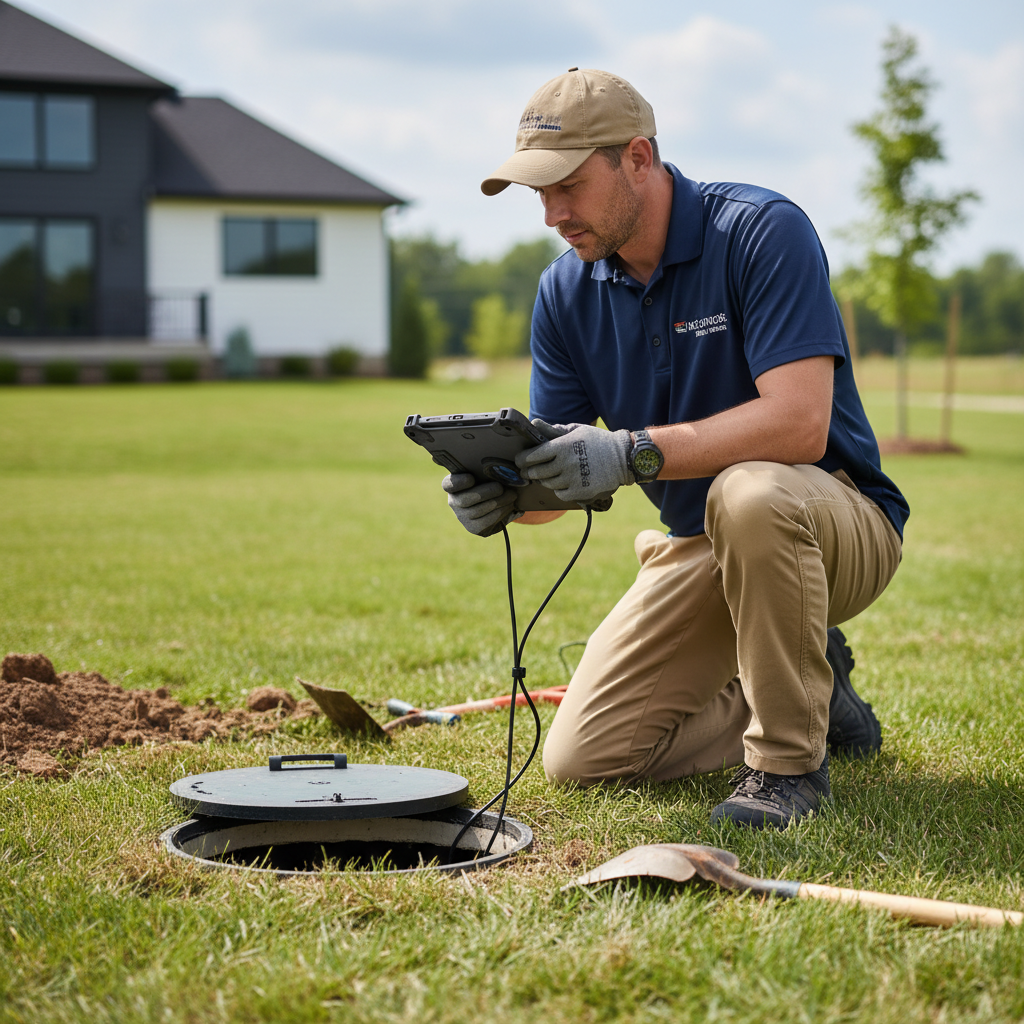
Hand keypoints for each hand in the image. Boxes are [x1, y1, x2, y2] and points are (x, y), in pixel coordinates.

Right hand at [442, 472, 521, 537]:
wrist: (492, 506)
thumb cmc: (488, 483)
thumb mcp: (485, 475)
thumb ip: (488, 472)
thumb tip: (504, 470)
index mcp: (453, 486)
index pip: (448, 484)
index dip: (458, 482)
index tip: (471, 478)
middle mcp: (454, 502)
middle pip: (466, 499)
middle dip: (486, 492)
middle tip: (501, 487)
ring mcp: (462, 516)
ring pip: (478, 511)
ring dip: (498, 502)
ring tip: (512, 495)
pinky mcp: (473, 528)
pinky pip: (486, 521)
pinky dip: (500, 513)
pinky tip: (509, 506)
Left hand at [515, 421, 632, 503]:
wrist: (623, 458)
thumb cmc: (597, 441)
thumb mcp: (576, 430)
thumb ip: (553, 430)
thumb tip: (534, 423)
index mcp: (563, 446)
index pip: (532, 456)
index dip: (522, 459)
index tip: (519, 460)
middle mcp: (566, 463)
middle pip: (536, 472)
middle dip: (528, 472)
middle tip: (527, 471)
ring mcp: (573, 479)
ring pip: (547, 484)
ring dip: (544, 480)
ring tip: (547, 475)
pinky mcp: (580, 492)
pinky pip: (559, 494)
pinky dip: (558, 489)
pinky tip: (563, 483)